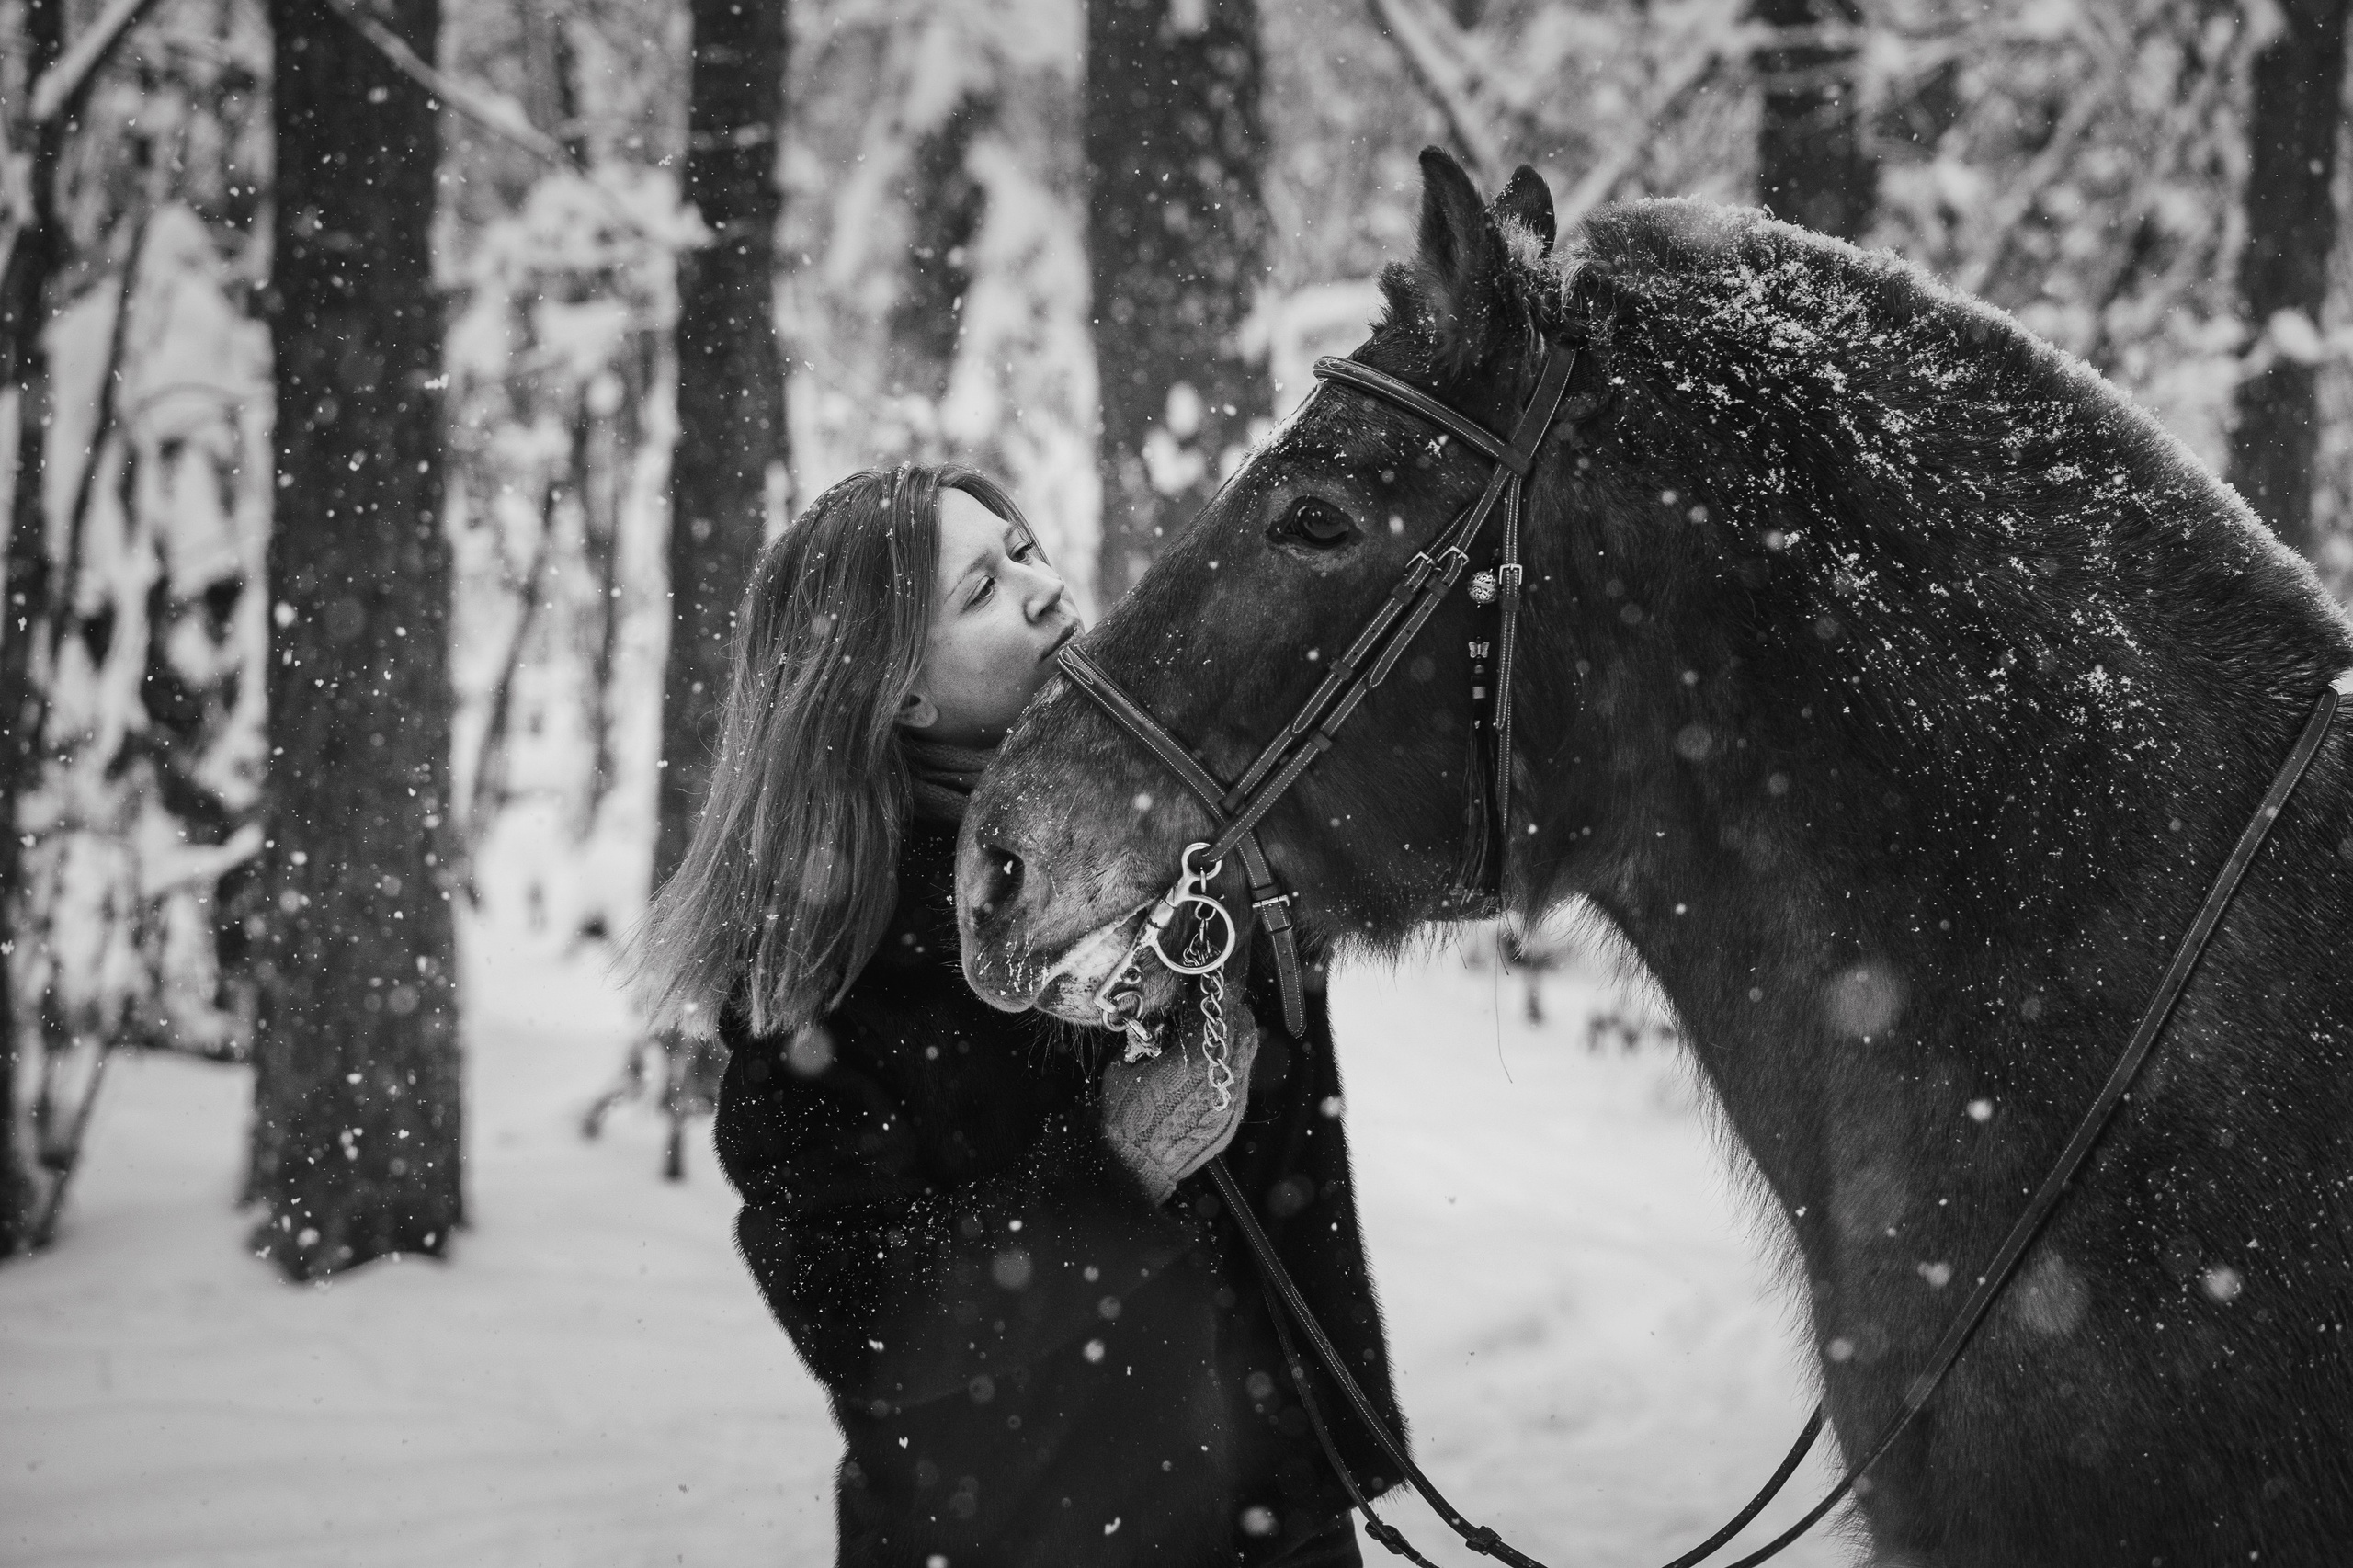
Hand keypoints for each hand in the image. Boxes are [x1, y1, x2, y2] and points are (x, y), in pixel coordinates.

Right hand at [1100, 981, 1259, 1205]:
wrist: (1134, 1168)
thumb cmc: (1124, 1119)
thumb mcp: (1125, 1068)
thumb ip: (1144, 1042)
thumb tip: (1152, 1024)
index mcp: (1193, 1060)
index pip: (1219, 1015)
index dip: (1218, 995)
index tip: (1213, 985)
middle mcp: (1219, 1081)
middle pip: (1243, 1032)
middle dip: (1233, 1013)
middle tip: (1222, 1002)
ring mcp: (1230, 1103)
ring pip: (1248, 1058)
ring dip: (1237, 1038)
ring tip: (1222, 1029)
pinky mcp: (1231, 1122)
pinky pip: (1242, 1085)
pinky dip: (1234, 1068)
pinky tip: (1218, 1065)